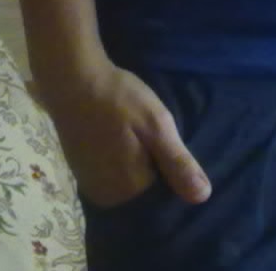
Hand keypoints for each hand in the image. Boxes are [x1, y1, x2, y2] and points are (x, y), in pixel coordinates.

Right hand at [39, 54, 212, 209]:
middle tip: (146, 130)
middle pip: (142, 188)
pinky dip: (117, 156)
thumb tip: (203, 197)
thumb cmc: (117, 98)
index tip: (164, 139)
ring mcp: (90, 184)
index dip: (168, 165)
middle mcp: (106, 196)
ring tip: (131, 130)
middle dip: (151, 164)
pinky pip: (109, 172)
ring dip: (133, 159)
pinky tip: (118, 133)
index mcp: (128, 190)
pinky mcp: (80, 170)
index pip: (163, 191)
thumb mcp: (156, 124)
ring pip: (125, 179)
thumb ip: (177, 163)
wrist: (72, 79)